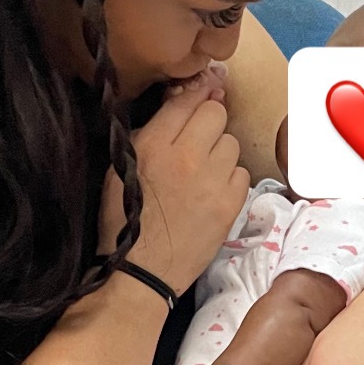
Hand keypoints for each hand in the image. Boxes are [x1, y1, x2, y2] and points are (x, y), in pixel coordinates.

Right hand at [98, 66, 248, 295]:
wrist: (142, 270)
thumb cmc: (124, 218)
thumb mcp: (121, 166)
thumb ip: (150, 132)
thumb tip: (179, 104)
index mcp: (153, 144)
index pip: (187, 100)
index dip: (195, 95)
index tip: (201, 94)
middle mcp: (187, 155)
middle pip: (216, 113)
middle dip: (208, 123)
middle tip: (197, 142)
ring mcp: (213, 180)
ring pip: (232, 142)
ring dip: (220, 152)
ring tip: (203, 172)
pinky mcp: (231, 203)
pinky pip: (242, 172)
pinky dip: (230, 179)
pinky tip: (212, 192)